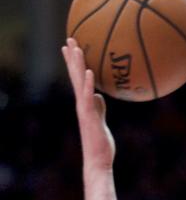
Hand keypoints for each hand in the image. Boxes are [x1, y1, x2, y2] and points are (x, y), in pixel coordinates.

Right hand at [61, 37, 114, 170]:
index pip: (78, 80)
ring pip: (80, 83)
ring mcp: (85, 110)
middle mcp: (82, 104)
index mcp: (85, 104)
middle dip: (72, 57)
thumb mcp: (101, 122)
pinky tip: (91, 72)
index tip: (72, 48)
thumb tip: (100, 96)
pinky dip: (89, 85)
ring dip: (78, 65)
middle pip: (76, 76)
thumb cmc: (100, 144)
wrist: (98, 160)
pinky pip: (89, 98)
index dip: (75, 64)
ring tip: (77, 48)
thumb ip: (99, 109)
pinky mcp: (90, 117)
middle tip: (70, 39)